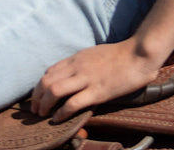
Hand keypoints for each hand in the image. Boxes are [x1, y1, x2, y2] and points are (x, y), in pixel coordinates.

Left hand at [30, 40, 163, 120]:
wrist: (139, 55)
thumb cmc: (120, 55)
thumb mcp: (95, 53)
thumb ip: (82, 63)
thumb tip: (74, 74)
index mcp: (77, 58)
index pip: (49, 71)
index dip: (40, 87)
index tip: (39, 97)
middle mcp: (77, 67)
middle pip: (46, 81)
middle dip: (36, 98)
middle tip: (35, 110)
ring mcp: (86, 79)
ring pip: (54, 91)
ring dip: (44, 105)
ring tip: (42, 115)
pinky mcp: (97, 92)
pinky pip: (72, 103)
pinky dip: (61, 113)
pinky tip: (58, 119)